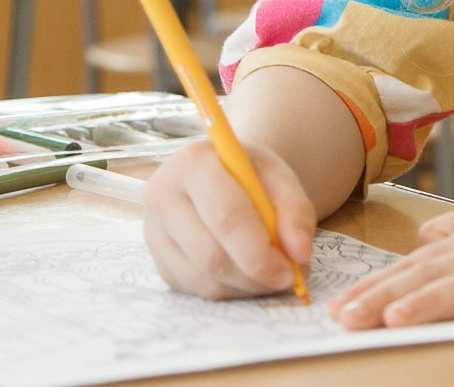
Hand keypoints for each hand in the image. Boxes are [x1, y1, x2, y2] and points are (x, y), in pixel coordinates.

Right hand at [143, 136, 317, 299]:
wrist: (220, 174)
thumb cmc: (250, 174)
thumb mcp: (279, 177)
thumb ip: (296, 211)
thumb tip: (300, 254)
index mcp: (193, 164)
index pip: (226, 218)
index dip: (259, 252)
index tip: (288, 272)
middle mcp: (162, 197)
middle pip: (210, 255)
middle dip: (254, 276)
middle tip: (285, 278)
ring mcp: (154, 232)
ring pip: (204, 279)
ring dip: (245, 286)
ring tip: (269, 271)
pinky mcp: (158, 261)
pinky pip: (197, 289)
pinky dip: (230, 289)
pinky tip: (246, 272)